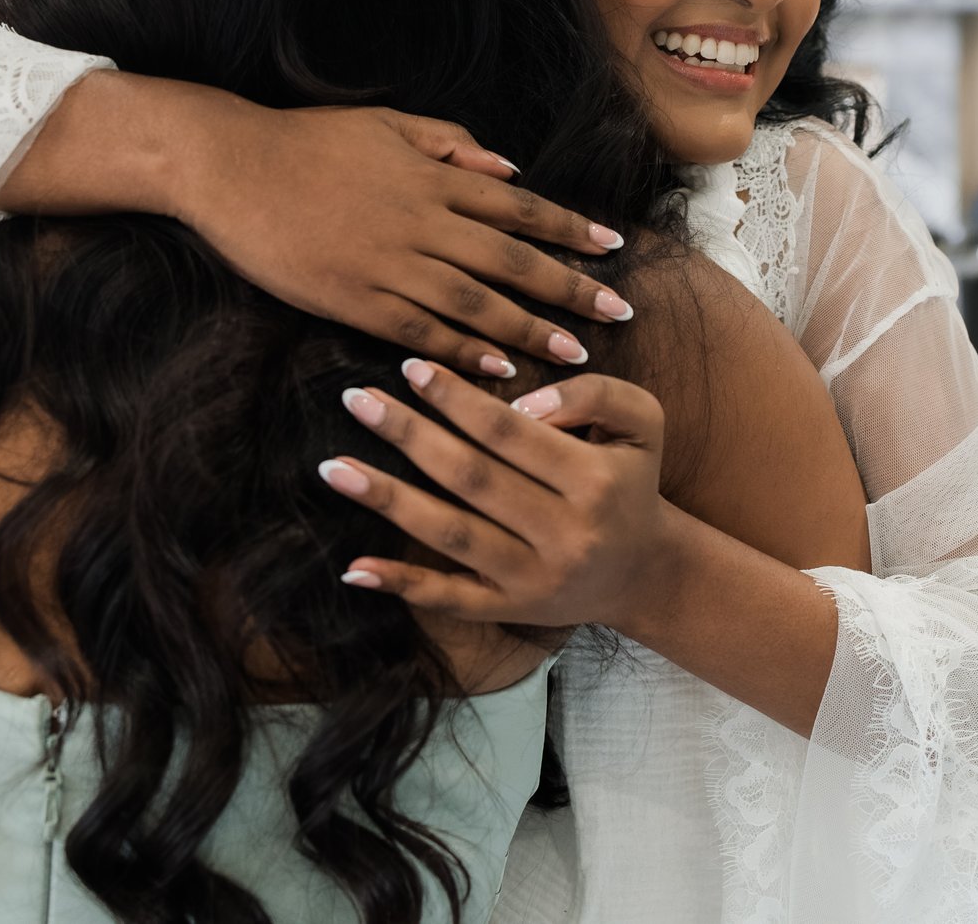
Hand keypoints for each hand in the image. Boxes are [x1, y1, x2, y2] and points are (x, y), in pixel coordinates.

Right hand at [175, 103, 632, 377]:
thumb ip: (451, 146)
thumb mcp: (387, 124)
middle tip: (618, 310)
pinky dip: (463, 352)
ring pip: (475, 304)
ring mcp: (388, 264)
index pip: (519, 208)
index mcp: (433, 178)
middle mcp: (422, 222)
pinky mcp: (353, 299)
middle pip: (511, 261)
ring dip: (528, 329)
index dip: (569, 230)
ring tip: (572, 352)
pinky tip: (498, 368)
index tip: (613, 249)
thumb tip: (508, 169)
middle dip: (570, 287)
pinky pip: (420, 331)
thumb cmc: (308, 140)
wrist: (231, 166)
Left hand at [319, 360, 684, 635]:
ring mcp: (532, 579)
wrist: (642, 571)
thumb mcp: (641, 423)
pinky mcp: (509, 611)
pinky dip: (401, 584)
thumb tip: (525, 401)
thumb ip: (592, 395)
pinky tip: (354, 567)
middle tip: (357, 399)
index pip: (510, 432)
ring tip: (334, 468)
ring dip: (388, 501)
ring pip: (451, 536)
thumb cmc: (630, 481)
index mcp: (593, 482)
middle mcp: (563, 536)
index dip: (457, 398)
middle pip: (471, 479)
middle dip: (408, 436)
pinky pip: (449, 600)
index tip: (411, 367)